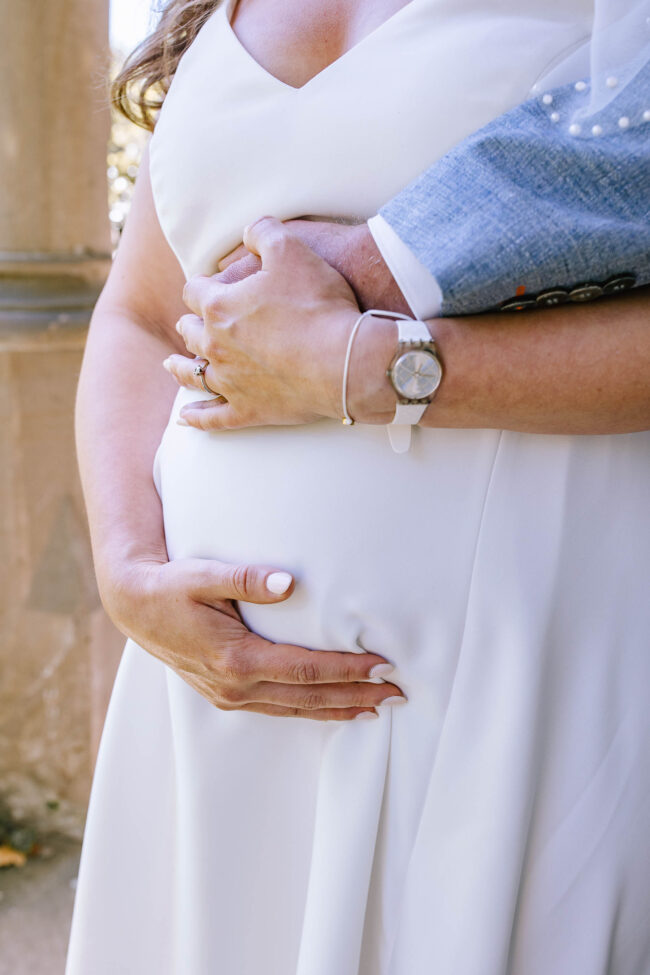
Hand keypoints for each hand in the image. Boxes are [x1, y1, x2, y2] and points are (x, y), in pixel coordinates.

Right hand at [107, 557, 404, 719]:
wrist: (134, 606)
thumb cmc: (171, 586)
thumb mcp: (204, 574)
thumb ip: (247, 578)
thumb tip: (290, 583)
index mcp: (235, 658)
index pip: (306, 669)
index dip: (348, 670)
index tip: (384, 666)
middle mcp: (235, 685)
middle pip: (309, 697)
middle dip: (357, 696)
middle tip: (399, 695)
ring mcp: (230, 695)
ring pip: (296, 710)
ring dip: (339, 709)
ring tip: (378, 709)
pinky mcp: (227, 695)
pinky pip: (279, 709)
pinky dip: (311, 710)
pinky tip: (333, 708)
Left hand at [164, 217, 396, 430]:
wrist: (347, 361)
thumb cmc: (320, 305)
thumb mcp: (293, 249)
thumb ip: (264, 232)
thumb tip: (250, 230)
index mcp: (219, 306)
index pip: (195, 290)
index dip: (202, 285)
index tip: (209, 285)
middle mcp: (216, 346)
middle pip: (191, 332)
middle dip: (191, 323)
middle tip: (193, 322)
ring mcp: (230, 382)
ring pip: (193, 374)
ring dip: (180, 367)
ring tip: (172, 364)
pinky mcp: (250, 411)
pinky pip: (214, 418)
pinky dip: (198, 417)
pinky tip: (186, 418)